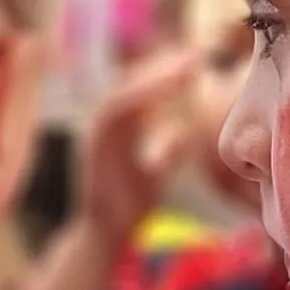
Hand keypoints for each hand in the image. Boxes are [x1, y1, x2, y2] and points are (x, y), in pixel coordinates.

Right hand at [73, 50, 198, 247]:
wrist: (105, 235)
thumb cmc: (128, 204)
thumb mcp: (154, 170)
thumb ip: (167, 148)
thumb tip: (184, 132)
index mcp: (115, 127)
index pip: (139, 89)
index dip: (164, 72)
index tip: (195, 60)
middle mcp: (100, 124)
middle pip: (130, 82)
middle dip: (162, 66)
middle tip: (195, 54)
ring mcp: (94, 133)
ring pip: (123, 92)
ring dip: (153, 77)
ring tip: (185, 67)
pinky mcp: (93, 145)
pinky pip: (116, 112)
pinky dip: (141, 97)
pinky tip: (168, 90)